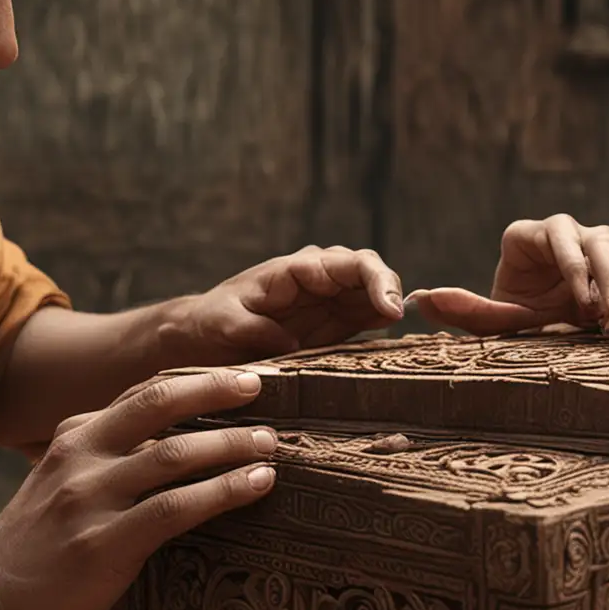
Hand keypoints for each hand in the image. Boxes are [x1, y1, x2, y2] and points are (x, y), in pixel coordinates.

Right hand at [0, 368, 278, 609]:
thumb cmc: (39, 541)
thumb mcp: (66, 479)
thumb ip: (113, 457)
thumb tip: (188, 444)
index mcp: (76, 433)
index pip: (145, 390)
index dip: (199, 378)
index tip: (246, 373)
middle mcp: (81, 454)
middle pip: (160, 403)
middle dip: (218, 390)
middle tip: (266, 388)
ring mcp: (89, 498)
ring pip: (174, 454)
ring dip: (231, 444)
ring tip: (271, 444)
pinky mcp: (103, 543)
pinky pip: (173, 509)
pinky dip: (222, 492)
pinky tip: (256, 486)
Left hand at [180, 244, 405, 359]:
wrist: (206, 334)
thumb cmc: (213, 321)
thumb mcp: (224, 323)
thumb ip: (253, 329)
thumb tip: (289, 343)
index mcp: (297, 269)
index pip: (349, 263)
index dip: (375, 281)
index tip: (388, 309)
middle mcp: (320, 278)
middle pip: (370, 272)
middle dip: (390, 291)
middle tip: (397, 322)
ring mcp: (330, 299)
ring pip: (374, 294)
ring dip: (389, 311)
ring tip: (402, 339)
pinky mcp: (334, 323)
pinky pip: (366, 319)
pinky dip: (382, 327)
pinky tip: (391, 346)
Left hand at [407, 214, 608, 337]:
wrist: (567, 326)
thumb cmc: (531, 316)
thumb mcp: (504, 318)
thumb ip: (470, 312)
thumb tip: (420, 298)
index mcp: (539, 236)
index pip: (554, 233)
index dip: (570, 263)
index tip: (579, 302)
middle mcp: (583, 235)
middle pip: (604, 241)